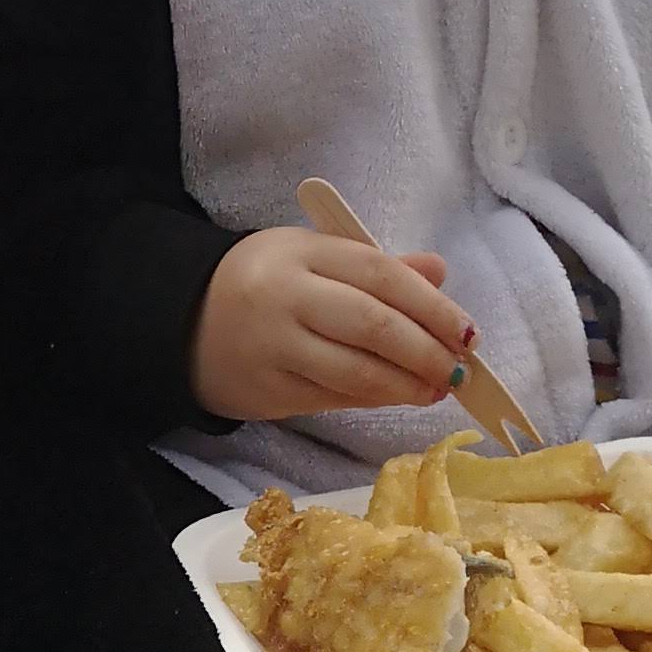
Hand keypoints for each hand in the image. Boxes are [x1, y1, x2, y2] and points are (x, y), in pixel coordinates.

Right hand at [190, 232, 471, 424]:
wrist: (184, 323)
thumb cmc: (265, 284)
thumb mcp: (314, 257)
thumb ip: (377, 266)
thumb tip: (440, 272)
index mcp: (301, 252)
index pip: (380, 274)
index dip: (431, 306)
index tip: (467, 332)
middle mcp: (285, 296)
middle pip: (371, 325)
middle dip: (425, 351)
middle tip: (459, 368)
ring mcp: (274, 347)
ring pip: (355, 371)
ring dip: (406, 384)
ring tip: (435, 388)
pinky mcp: (268, 391)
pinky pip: (334, 398)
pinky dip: (374, 399)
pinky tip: (397, 395)